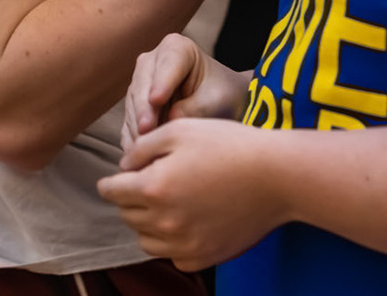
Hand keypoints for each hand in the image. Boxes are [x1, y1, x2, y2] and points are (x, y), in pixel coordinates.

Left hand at [98, 118, 288, 270]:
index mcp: (153, 188)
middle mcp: (164, 221)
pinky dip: (172, 243)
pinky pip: (173, 257)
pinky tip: (186, 224)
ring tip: (166, 206)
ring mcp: (184, 244)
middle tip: (148, 185)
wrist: (276, 177)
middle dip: (130, 200)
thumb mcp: (181, 130)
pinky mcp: (204, 257)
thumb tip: (125, 165)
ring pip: (146, 241)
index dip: (110, 183)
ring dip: (147, 224)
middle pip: (128, 216)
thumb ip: (143, 147)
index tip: (112, 181)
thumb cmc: (230, 146)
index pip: (113, 192)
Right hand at [122, 33, 250, 155]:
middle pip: (143, 86)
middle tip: (146, 130)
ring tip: (143, 149)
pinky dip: (133, 138)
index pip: (167, 65)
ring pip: (133, 106)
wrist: (221, 103)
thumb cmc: (223, 95)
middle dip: (144, 110)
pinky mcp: (135, 105)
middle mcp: (152, 61)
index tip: (157, 99)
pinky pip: (129, 122)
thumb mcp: (216, 100)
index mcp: (176, 48)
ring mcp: (140, 83)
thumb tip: (170, 120)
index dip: (161, 83)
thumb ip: (193, 108)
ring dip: (137, 128)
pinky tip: (137, 155)